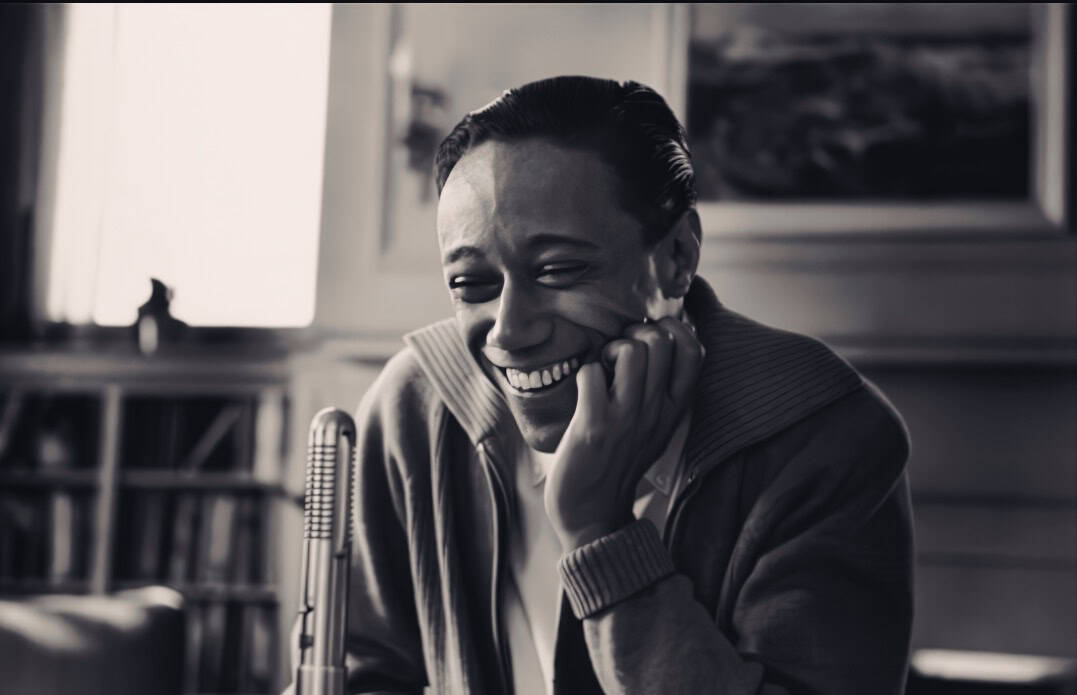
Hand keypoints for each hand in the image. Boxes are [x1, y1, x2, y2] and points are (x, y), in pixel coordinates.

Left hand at [544, 317, 702, 550]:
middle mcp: (655, 411)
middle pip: (660, 342)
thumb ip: (660, 390)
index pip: (695, 351)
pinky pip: (593, 373)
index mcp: (674, 409)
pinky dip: (585, 373)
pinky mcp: (594, 426)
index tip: (653, 336)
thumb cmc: (618, 462)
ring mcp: (626, 418)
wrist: (593, 513)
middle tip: (619, 356)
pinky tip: (584, 391)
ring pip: (631, 351)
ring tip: (604, 371)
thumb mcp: (654, 427)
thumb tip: (658, 340)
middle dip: (635, 335)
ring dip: (611, 350)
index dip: (675, 329)